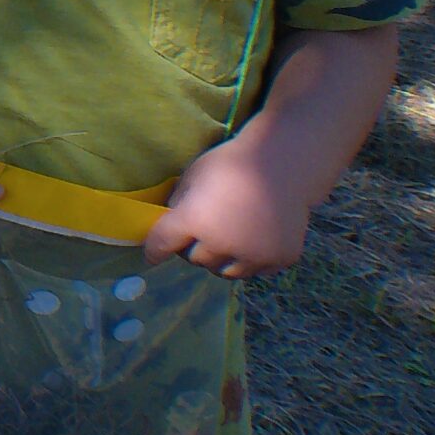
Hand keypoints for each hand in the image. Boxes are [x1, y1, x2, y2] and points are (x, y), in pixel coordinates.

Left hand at [144, 134, 312, 276]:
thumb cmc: (231, 164)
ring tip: (227, 239)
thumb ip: (179, 205)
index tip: (152, 256)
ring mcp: (254, 255)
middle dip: (194, 248)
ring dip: (220, 259)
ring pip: (225, 271)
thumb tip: (171, 226)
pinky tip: (254, 239)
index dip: (154, 251)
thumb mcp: (193, 177)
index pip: (161, 245)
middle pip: (196, 259)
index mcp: (194, 220)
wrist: (282, 163)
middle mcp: (222, 244)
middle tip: (202, 233)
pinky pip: (256, 270)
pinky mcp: (279, 259)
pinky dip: (250, 260)